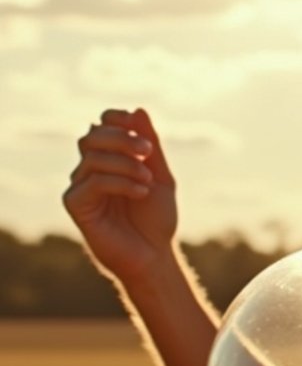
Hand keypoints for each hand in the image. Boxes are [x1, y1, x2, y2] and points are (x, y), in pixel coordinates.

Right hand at [63, 107, 177, 283]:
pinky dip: (120, 182)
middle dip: (123, 139)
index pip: (103, 123)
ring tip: (147, 181)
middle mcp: (90, 169)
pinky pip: (93, 182)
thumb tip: (138, 110)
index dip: (118, 119)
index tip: (141, 128)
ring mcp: (81, 186)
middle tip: (149, 152)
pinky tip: (141, 193)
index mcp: (110, 158)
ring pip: (93, 157)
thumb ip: (150, 145)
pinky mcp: (76, 205)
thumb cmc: (156, 218)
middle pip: (93, 135)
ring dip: (125, 164)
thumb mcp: (160, 176)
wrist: (153, 255)